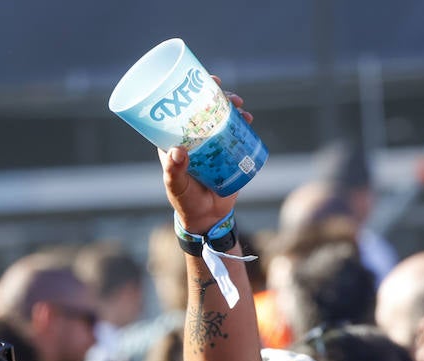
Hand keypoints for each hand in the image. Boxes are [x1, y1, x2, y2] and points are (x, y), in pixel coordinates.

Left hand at [161, 80, 251, 233]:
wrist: (207, 216)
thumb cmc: (185, 201)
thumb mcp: (177, 186)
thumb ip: (174, 171)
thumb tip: (178, 151)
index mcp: (175, 140)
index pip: (180, 111)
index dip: (190, 93)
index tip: (204, 80)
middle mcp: (193, 138)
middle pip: (204, 109)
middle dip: (218, 96)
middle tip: (230, 95)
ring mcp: (211, 143)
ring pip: (221, 118)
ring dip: (232, 107)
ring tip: (242, 107)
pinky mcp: (226, 151)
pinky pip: (235, 132)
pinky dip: (242, 123)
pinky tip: (248, 119)